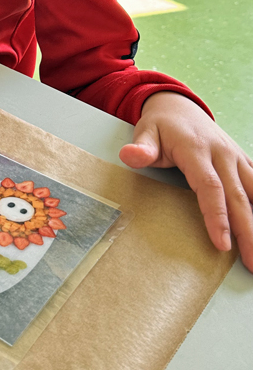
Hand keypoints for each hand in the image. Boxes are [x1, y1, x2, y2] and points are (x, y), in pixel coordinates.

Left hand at [120, 91, 252, 270]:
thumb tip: (129, 156)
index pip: (210, 187)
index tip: (222, 244)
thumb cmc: (160, 125)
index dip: (217, 216)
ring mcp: (236, 157)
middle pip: (238, 197)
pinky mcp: (243, 161)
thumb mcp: (145, 132)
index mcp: (196, 150)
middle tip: (252, 264)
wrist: (178, 105)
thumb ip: (141, 148)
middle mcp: (222, 154)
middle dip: (247, 232)